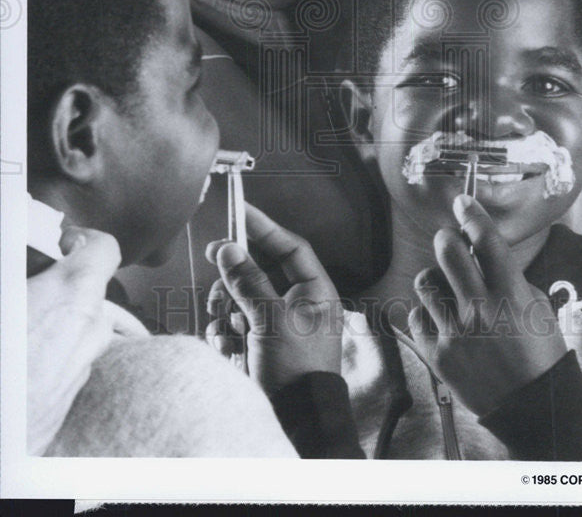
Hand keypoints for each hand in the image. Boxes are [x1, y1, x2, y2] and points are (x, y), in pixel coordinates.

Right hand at [27, 227, 121, 454]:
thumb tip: (19, 247)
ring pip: (84, 334)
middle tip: (31, 290)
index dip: (85, 240)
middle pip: (92, 295)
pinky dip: (54, 359)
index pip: (105, 249)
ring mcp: (80, 370)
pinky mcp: (67, 404)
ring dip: (61, 326)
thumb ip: (17, 266)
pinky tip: (24, 362)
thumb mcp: (5, 296)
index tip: (65, 242)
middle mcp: (87, 331)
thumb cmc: (2, 358)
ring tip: (25, 329)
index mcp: (71, 295)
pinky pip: (71, 367)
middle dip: (64, 289)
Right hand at [205, 203, 342, 394]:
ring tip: (229, 326)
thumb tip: (228, 249)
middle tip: (215, 262)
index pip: (290, 247)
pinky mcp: (256, 347)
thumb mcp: (273, 320)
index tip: (239, 211)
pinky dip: (225, 334)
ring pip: (241, 298)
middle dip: (237, 276)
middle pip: (260, 271)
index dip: (265, 228)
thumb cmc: (297, 369)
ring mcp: (276, 326)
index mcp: (315, 292)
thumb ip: (249, 282)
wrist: (295, 421)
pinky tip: (228, 349)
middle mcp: (298, 305)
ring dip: (228, 308)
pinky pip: (232, 326)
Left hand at [409, 194, 567, 416]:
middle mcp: (480, 310)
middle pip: (446, 250)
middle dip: (446, 238)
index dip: (471, 214)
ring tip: (448, 291)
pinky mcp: (436, 354)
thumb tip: (485, 251)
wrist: (531, 408)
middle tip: (450, 242)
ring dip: (435, 279)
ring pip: (425, 281)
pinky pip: (416, 315)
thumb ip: (511, 277)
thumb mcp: (538, 308)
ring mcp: (455, 333)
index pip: (486, 240)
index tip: (462, 202)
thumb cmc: (540, 354)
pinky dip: (427, 313)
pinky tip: (443, 320)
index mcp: (511, 295)